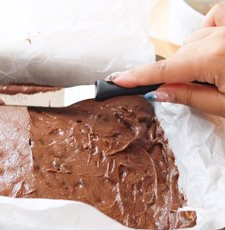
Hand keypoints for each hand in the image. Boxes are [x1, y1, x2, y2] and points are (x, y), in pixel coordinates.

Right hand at [107, 3, 224, 116]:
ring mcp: (224, 27)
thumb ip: (190, 97)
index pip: (164, 71)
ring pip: (191, 42)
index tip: (117, 80)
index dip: (138, 77)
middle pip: (177, 58)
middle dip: (177, 75)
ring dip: (192, 58)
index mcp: (213, 59)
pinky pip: (210, 21)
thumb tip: (159, 92)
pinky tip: (215, 46)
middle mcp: (217, 38)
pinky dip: (205, 34)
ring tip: (214, 74)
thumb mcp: (224, 106)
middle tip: (193, 91)